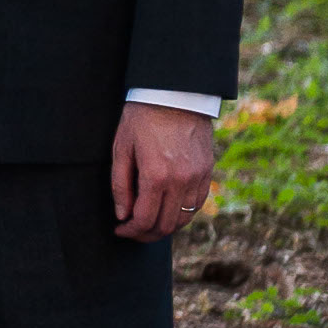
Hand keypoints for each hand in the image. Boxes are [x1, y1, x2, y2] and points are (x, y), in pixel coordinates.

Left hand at [111, 105, 214, 242]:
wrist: (174, 93)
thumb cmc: (142, 117)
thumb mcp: (122, 148)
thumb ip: (120, 185)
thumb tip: (123, 215)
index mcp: (155, 175)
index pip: (143, 219)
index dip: (130, 231)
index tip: (120, 229)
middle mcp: (180, 181)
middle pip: (165, 225)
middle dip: (146, 234)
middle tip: (132, 231)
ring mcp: (197, 177)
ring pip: (183, 219)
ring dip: (165, 227)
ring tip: (149, 223)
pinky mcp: (207, 171)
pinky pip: (197, 204)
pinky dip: (182, 214)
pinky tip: (168, 209)